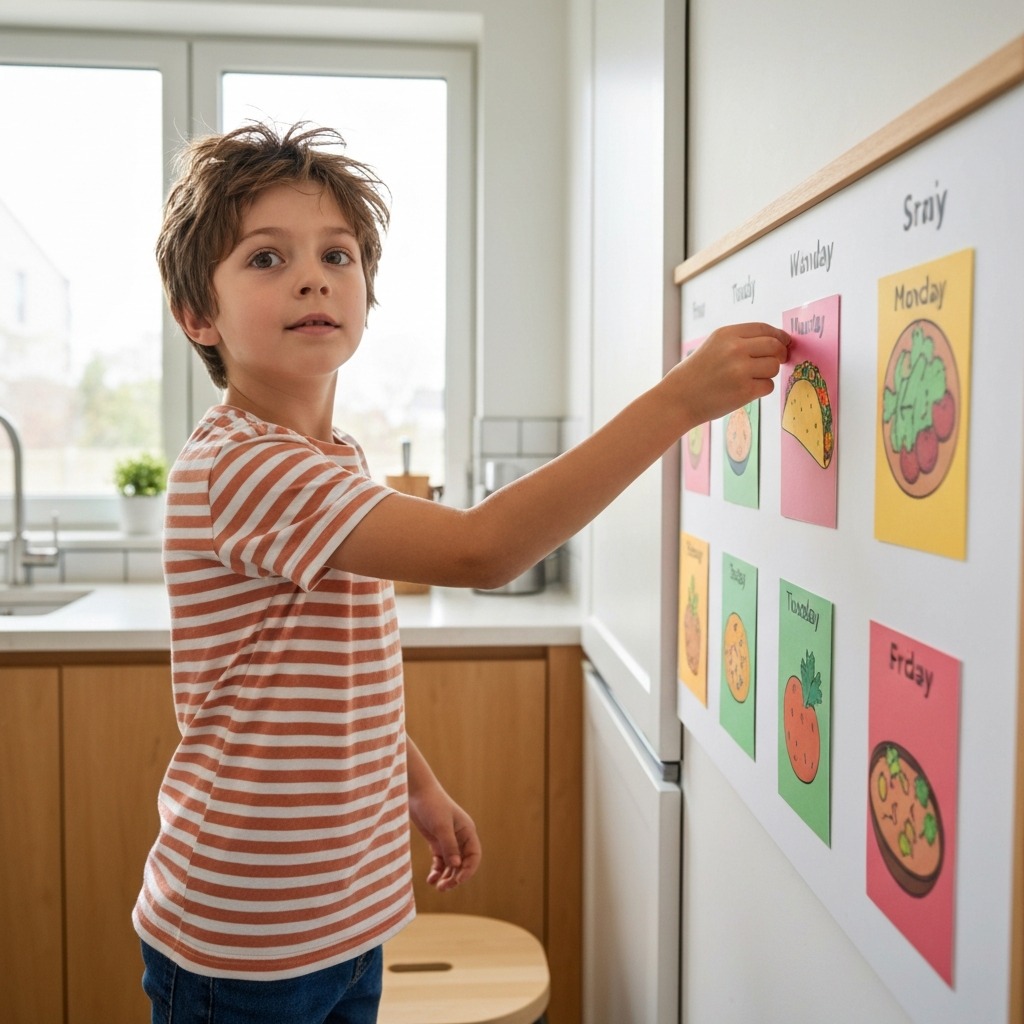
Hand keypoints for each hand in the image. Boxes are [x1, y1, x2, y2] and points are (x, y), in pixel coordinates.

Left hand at [408, 787, 481, 890]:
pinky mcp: (436, 842)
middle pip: (463, 863)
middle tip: (444, 888)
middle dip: (455, 877)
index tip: (458, 880)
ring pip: (451, 864)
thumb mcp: (441, 826)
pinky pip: (440, 860)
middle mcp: (460, 838)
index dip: (468, 870)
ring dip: (446, 876)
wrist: (417, 793)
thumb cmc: (432, 805)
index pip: (474, 856)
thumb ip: (449, 846)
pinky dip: (437, 870)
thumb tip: (456, 866)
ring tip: (438, 887)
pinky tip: (431, 879)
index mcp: (467, 831)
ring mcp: (448, 840)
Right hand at [672, 321, 790, 425]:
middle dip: (780, 354)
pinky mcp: (744, 391)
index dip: (779, 336)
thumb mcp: (714, 345)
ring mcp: (740, 370)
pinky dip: (761, 389)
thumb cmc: (697, 373)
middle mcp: (734, 349)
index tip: (784, 342)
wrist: (679, 398)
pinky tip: (745, 390)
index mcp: (726, 334)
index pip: (764, 329)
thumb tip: (776, 341)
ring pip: (773, 367)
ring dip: (768, 373)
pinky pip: (768, 386)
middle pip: (775, 347)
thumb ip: (741, 340)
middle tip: (778, 361)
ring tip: (750, 378)